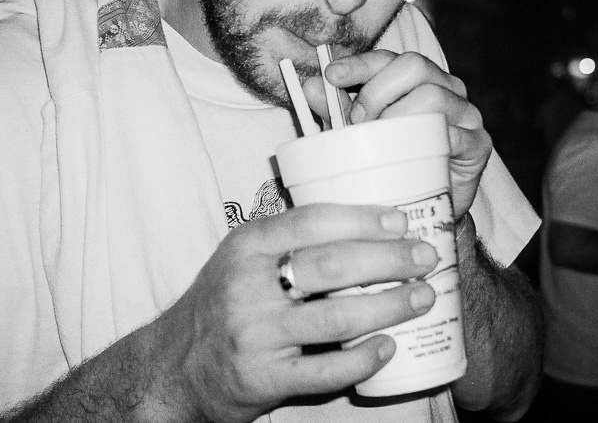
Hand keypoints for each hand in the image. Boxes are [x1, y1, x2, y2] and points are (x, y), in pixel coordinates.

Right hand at [177, 203, 438, 422]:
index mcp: (246, 246)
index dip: (362, 219)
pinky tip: (388, 347)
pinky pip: (325, 371)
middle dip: (389, 260)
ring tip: (421, 297)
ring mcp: (255, 335)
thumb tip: (363, 220)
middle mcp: (247, 286)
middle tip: (424, 258)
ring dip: (389, 306)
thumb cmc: (220, 303)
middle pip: (332, 266)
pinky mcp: (263, 379)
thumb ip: (287, 239)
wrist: (173, 367)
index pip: (312, 222)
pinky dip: (363, 359)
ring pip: (336, 318)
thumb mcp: (240, 258)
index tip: (401, 220)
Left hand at [303, 50, 491, 213]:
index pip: (389, 57)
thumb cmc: (390, 166)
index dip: (360, 62)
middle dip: (376, 91)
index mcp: (416, 80)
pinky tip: (408, 156)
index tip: (331, 76)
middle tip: (357, 123)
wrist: (424, 212)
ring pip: (432, 95)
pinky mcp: (478, 144)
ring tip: (378, 144)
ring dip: (397, 117)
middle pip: (413, 65)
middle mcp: (446, 88)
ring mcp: (465, 114)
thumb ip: (336, 111)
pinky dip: (425, 142)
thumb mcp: (357, 136)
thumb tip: (308, 88)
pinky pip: (453, 133)